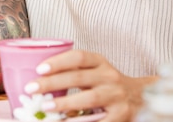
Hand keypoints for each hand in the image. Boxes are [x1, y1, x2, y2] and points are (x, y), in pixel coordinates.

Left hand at [24, 50, 146, 121]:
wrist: (141, 98)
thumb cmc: (106, 83)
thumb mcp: (94, 71)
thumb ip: (73, 71)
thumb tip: (39, 80)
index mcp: (100, 62)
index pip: (78, 57)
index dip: (58, 61)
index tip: (39, 69)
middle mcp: (110, 77)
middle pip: (78, 77)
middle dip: (52, 83)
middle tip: (32, 88)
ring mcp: (116, 97)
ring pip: (89, 98)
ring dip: (65, 103)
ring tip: (46, 106)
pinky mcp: (120, 116)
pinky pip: (98, 120)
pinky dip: (80, 121)